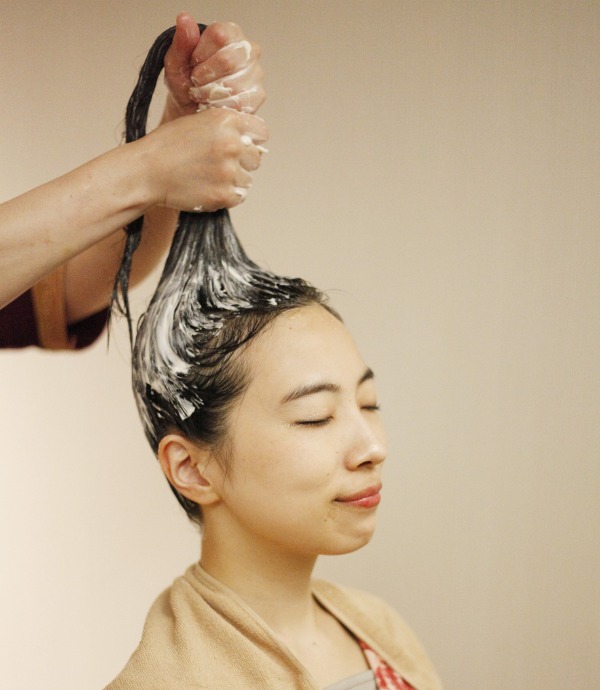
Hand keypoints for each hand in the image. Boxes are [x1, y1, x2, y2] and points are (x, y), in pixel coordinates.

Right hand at [138, 106, 268, 211]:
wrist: (146, 172)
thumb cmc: (167, 146)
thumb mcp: (197, 121)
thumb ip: (225, 127)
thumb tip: (249, 138)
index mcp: (226, 121)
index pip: (261, 132)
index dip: (252, 140)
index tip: (244, 146)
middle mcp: (232, 145)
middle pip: (256, 158)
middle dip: (242, 162)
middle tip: (219, 165)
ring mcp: (229, 172)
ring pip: (247, 179)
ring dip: (233, 180)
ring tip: (208, 177)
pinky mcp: (224, 195)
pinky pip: (238, 197)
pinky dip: (226, 195)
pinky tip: (207, 188)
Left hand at [163, 12, 264, 120]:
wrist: (193, 108)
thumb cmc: (187, 81)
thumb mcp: (177, 62)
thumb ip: (181, 42)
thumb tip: (184, 19)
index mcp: (230, 33)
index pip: (219, 36)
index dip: (200, 54)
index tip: (192, 64)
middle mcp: (248, 50)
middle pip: (227, 61)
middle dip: (205, 76)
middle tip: (195, 83)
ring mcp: (256, 73)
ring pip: (233, 84)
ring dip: (211, 94)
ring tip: (202, 95)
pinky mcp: (258, 95)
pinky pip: (239, 102)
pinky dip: (220, 106)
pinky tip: (213, 105)